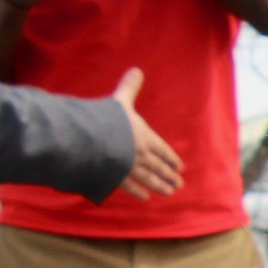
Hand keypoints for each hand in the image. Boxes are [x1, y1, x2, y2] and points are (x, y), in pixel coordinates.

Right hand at [109, 69, 179, 197]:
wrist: (87, 139)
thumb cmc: (106, 119)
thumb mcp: (120, 101)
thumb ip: (129, 88)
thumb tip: (137, 69)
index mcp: (145, 137)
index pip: (163, 150)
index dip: (171, 158)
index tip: (179, 167)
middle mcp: (140, 154)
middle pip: (158, 167)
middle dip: (169, 176)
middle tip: (179, 185)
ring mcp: (128, 167)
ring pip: (148, 179)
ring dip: (159, 186)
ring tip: (169, 193)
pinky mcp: (114, 177)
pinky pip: (128, 186)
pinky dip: (137, 191)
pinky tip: (144, 197)